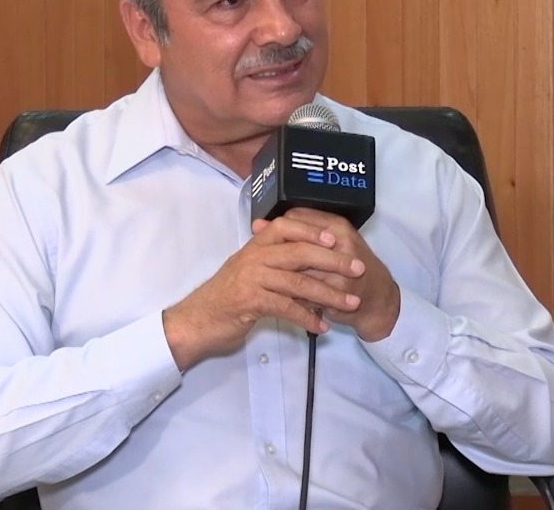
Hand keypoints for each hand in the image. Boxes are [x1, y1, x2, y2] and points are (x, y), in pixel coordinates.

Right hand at [162, 216, 365, 369]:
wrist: (196, 320)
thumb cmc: (225, 296)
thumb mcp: (246, 270)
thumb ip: (270, 258)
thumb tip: (300, 252)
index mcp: (254, 245)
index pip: (286, 226)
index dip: (312, 230)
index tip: (335, 237)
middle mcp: (254, 257)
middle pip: (299, 252)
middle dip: (333, 260)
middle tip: (357, 269)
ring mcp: (251, 278)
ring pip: (298, 282)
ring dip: (329, 293)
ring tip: (350, 303)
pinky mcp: (250, 302)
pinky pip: (286, 307)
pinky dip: (308, 318)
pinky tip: (322, 327)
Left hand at [254, 208, 400, 342]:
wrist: (378, 297)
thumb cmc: (350, 266)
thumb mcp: (329, 243)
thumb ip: (298, 232)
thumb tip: (257, 224)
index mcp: (336, 225)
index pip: (296, 219)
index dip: (277, 231)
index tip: (263, 242)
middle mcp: (341, 241)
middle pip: (296, 245)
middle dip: (279, 258)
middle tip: (266, 267)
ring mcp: (341, 267)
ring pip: (300, 271)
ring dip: (285, 280)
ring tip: (275, 286)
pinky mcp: (340, 290)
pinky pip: (308, 293)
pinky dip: (296, 298)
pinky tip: (290, 300)